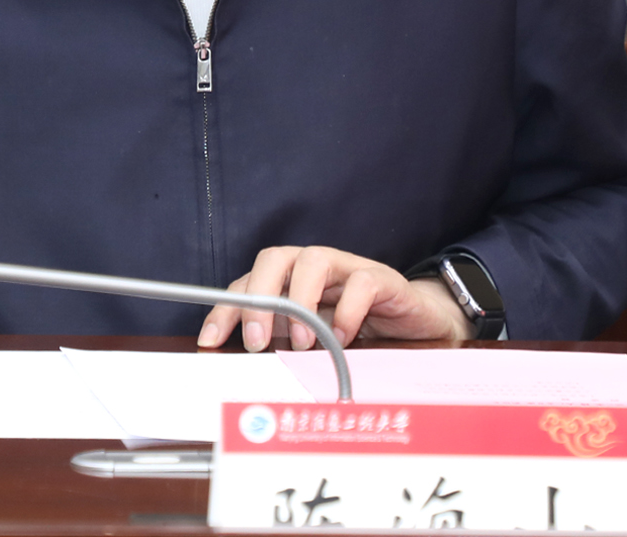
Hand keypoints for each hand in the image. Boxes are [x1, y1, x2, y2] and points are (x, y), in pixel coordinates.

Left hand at [196, 246, 474, 351]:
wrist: (416, 322)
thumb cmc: (360, 329)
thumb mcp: (313, 341)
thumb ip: (284, 345)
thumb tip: (246, 367)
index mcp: (290, 281)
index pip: (248, 284)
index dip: (225, 308)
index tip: (210, 339)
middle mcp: (314, 268)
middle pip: (274, 259)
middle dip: (258, 298)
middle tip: (256, 340)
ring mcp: (347, 269)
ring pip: (313, 260)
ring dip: (301, 301)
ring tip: (302, 342)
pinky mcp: (381, 279)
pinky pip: (361, 283)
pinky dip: (348, 310)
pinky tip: (343, 337)